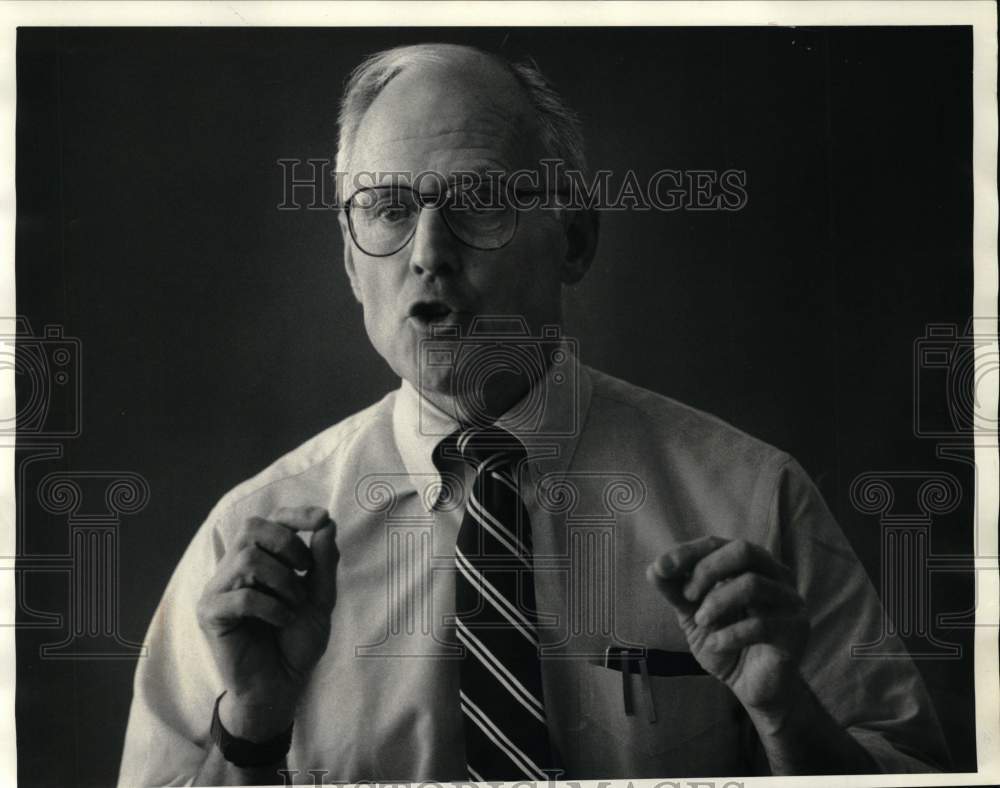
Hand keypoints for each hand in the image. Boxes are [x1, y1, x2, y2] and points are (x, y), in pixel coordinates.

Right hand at [197, 506, 338, 740]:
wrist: (281, 687)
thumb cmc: (296, 642)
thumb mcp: (320, 599)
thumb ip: (323, 563)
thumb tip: (326, 524)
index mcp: (260, 560)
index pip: (271, 520)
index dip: (295, 514)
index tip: (322, 519)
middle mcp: (234, 569)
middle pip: (252, 528)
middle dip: (287, 543)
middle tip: (304, 571)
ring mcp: (219, 590)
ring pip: (246, 558)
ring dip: (282, 580)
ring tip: (294, 604)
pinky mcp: (210, 614)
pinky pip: (240, 596)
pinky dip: (270, 607)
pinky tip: (282, 621)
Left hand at [646, 536, 808, 722]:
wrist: (753, 687)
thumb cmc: (726, 643)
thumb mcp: (693, 617)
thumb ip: (677, 592)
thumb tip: (654, 568)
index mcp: (750, 566)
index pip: (718, 544)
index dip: (688, 552)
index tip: (661, 567)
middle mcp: (776, 576)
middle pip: (745, 550)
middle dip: (708, 570)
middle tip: (688, 595)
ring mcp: (790, 602)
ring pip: (753, 584)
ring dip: (718, 601)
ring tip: (701, 622)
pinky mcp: (797, 631)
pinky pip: (762, 624)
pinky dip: (730, 634)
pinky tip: (716, 644)